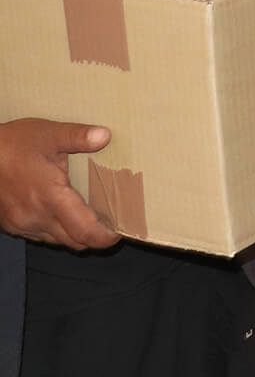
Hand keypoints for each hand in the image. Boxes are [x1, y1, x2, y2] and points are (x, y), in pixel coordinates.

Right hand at [0, 119, 119, 250]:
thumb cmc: (13, 143)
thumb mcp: (48, 134)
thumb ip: (78, 136)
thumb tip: (105, 135)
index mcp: (51, 198)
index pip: (85, 232)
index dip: (106, 237)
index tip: (120, 231)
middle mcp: (36, 217)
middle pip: (75, 242)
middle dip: (96, 237)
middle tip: (111, 222)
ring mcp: (22, 224)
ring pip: (59, 241)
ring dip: (76, 234)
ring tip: (89, 215)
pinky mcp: (12, 225)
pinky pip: (42, 236)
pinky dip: (57, 230)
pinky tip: (63, 211)